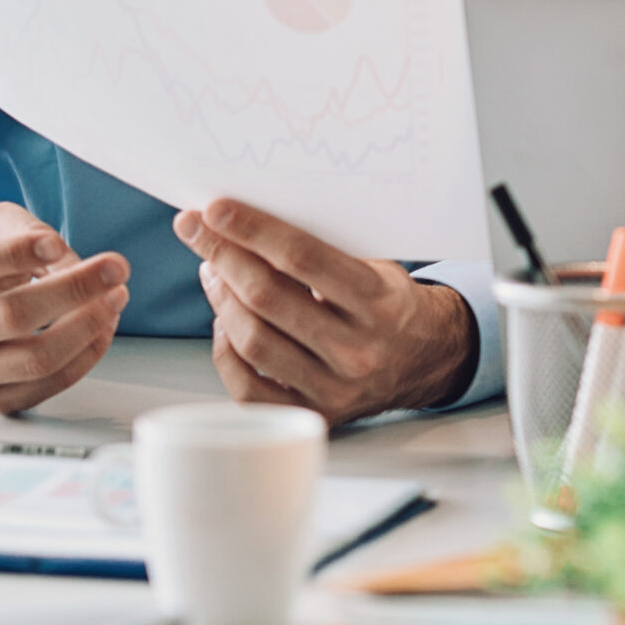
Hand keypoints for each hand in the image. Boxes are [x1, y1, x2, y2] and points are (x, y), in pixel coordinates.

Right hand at [0, 202, 127, 413]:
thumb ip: (30, 232)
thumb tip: (67, 261)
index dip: (16, 252)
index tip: (56, 242)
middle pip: (12, 316)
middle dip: (74, 290)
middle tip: (116, 268)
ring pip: (36, 358)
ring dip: (89, 326)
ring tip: (117, 296)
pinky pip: (50, 384)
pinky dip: (88, 355)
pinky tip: (105, 326)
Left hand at [174, 200, 476, 424]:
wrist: (426, 358)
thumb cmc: (391, 302)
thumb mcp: (377, 266)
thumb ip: (326, 249)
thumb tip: (253, 219)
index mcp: (378, 301)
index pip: (303, 257)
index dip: (254, 231)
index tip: (216, 210)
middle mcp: (358, 348)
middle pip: (268, 298)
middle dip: (223, 256)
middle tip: (198, 231)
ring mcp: (335, 387)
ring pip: (253, 342)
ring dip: (221, 300)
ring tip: (213, 271)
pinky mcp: (314, 414)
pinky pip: (249, 389)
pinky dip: (226, 352)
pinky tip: (225, 322)